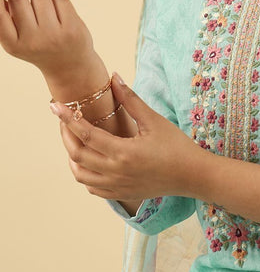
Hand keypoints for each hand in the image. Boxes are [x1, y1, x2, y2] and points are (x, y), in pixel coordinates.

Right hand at [0, 0, 94, 78]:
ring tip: (42, 10)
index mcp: (12, 44)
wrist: (68, 65)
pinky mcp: (72, 28)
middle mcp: (32, 41)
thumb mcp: (16, 38)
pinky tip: (57, 13)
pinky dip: (56, 0)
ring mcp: (53, 35)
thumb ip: (4, 17)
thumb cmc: (36, 44)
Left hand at [51, 74, 202, 200]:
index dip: (68, 119)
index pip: (86, 134)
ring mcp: (117, 186)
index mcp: (123, 153)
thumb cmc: (176, 146)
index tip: (55, 106)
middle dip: (66, 135)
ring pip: (80, 175)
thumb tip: (114, 77)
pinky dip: (84, 174)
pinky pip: (92, 187)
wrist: (192, 175)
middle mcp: (116, 172)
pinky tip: (90, 160)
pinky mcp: (121, 194)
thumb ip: (131, 99)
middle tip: (64, 120)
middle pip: (77, 155)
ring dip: (72, 156)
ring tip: (75, 139)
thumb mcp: (154, 120)